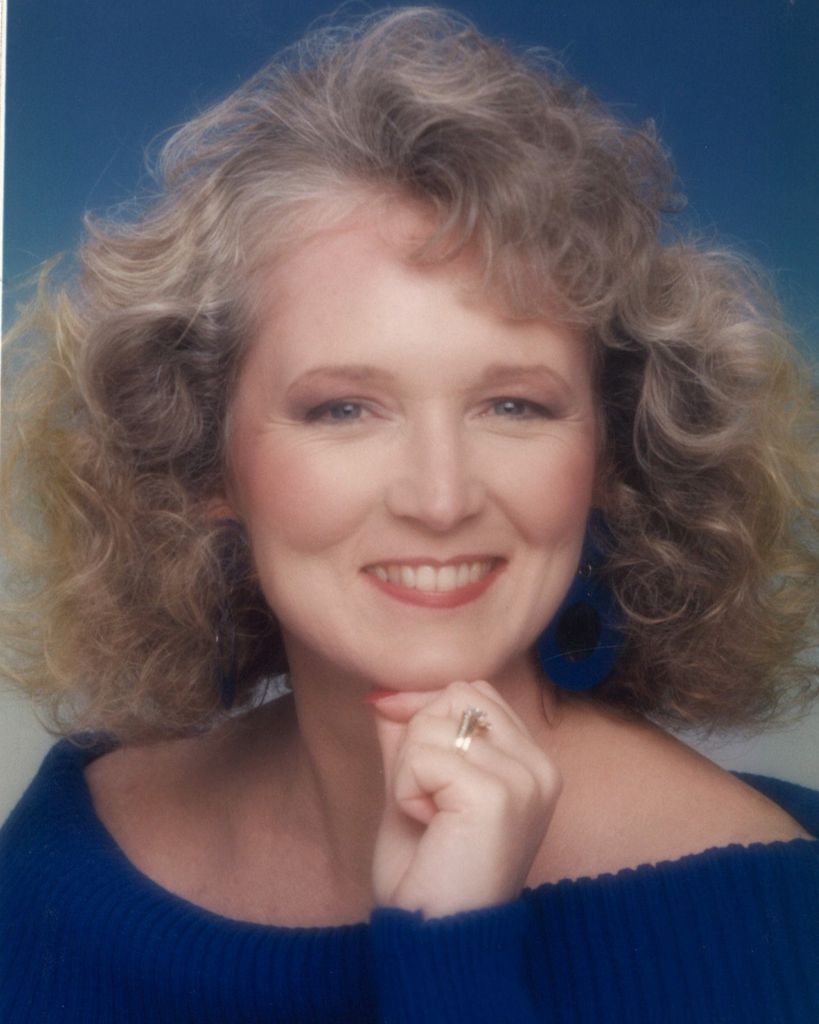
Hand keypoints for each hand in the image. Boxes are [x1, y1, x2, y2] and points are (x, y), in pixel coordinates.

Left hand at [370, 680, 560, 918]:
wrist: (436, 938)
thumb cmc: (429, 871)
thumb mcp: (416, 788)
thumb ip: (410, 737)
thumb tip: (385, 692)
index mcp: (532, 763)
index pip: (473, 691)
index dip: (427, 708)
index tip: (408, 751)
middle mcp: (539, 766)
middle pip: (455, 696)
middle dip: (419, 740)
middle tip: (428, 800)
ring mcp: (524, 779)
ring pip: (433, 723)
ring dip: (409, 770)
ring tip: (431, 818)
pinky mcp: (497, 795)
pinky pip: (422, 756)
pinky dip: (407, 790)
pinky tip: (430, 827)